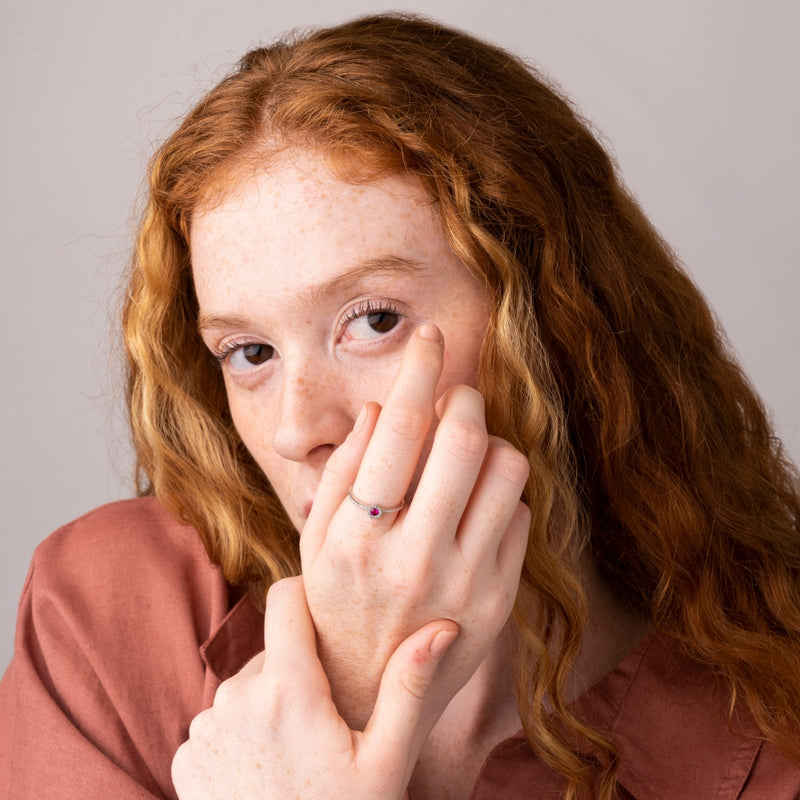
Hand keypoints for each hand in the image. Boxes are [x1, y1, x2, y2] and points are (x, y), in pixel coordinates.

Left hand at [172, 576, 458, 799]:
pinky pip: (221, 720)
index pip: (284, 598)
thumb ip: (409, 687)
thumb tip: (441, 627)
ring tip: (300, 750)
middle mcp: (235, 699)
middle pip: (272, 649)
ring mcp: (204, 729)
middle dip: (300, 668)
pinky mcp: (185, 756)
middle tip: (329, 718)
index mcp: (286, 690)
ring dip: (271, 701)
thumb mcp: (386, 761)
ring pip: (248, 684)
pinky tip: (267, 770)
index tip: (328, 616)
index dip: (307, 597)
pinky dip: (243, 732)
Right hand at [300, 323, 530, 728]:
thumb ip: (343, 470)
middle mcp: (412, 560)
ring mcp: (463, 582)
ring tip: (464, 452)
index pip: (398, 429)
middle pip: (463, 437)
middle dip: (463, 395)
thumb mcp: (316, 539)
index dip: (419, 369)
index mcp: (354, 538)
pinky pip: (520, 512)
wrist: (369, 691)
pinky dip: (499, 491)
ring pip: (506, 467)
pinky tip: (473, 505)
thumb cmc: (336, 600)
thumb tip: (385, 408)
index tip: (430, 334)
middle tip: (455, 393)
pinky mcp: (499, 599)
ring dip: (489, 440)